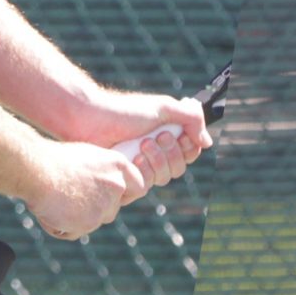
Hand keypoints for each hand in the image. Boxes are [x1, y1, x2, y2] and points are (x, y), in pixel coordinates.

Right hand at [25, 141, 147, 240]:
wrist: (36, 170)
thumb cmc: (52, 160)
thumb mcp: (84, 159)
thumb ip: (100, 175)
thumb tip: (99, 190)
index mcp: (117, 165)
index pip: (137, 187)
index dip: (123, 194)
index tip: (110, 196)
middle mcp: (116, 186)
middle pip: (111, 209)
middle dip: (93, 209)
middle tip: (68, 198)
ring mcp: (104, 206)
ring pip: (92, 222)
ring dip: (74, 218)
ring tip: (53, 201)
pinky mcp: (89, 223)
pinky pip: (74, 232)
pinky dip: (60, 226)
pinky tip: (49, 210)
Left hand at [72, 90, 208, 189]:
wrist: (90, 120)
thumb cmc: (124, 111)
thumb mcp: (162, 108)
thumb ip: (190, 118)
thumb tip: (206, 142)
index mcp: (165, 136)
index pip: (189, 152)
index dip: (189, 147)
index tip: (180, 136)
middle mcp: (154, 153)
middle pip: (179, 168)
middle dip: (171, 152)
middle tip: (156, 137)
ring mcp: (139, 167)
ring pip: (163, 178)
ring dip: (157, 161)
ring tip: (142, 145)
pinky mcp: (126, 178)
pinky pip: (145, 186)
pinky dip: (144, 172)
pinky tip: (133, 159)